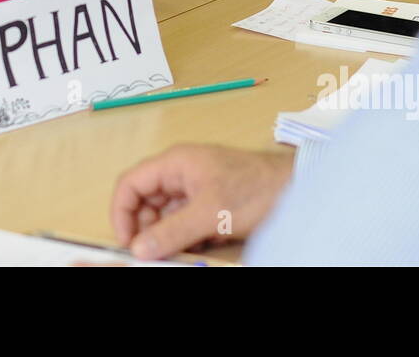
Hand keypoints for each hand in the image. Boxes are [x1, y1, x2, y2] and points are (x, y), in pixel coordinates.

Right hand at [110, 144, 293, 258]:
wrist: (297, 190)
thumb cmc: (256, 189)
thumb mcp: (210, 213)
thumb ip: (172, 231)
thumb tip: (139, 249)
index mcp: (175, 163)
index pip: (131, 184)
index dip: (122, 212)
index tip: (126, 242)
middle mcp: (180, 173)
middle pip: (145, 202)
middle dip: (146, 229)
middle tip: (152, 255)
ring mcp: (195, 189)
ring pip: (165, 216)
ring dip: (167, 237)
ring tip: (179, 253)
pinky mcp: (209, 204)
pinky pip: (184, 223)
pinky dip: (185, 238)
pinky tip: (199, 248)